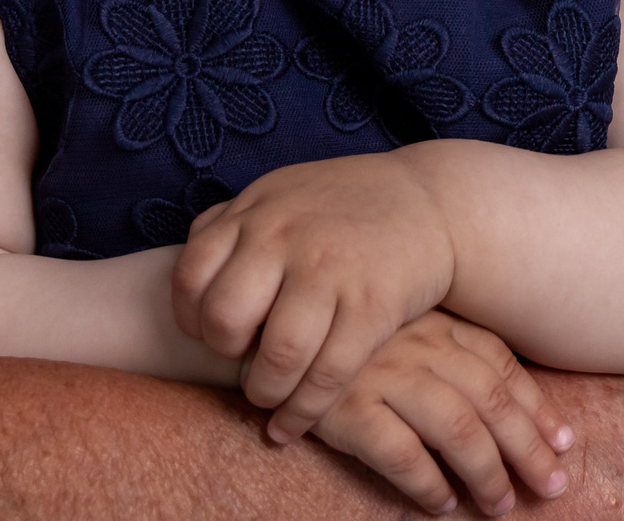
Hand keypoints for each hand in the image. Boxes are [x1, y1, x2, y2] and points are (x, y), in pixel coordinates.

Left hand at [173, 152, 456, 437]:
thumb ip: (233, 227)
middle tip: (241, 363)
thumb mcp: (282, 196)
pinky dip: (304, 412)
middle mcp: (286, 237)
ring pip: (277, 356)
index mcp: (257, 211)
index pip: (191, 275)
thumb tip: (191, 277)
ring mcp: (330, 271)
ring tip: (268, 399)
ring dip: (265, 393)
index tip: (208, 337)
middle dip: (226, 355)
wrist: (432, 203)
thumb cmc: (345, 207)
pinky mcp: (373, 306)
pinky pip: (328, 375)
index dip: (191, 318)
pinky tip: (293, 426)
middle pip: (226, 318)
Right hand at [303, 311, 569, 516]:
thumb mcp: (395, 326)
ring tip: (500, 505)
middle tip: (553, 486)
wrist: (256, 327)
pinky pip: (400, 453)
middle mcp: (416, 344)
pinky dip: (427, 484)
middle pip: (490, 401)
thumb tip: (498, 409)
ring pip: (456, 429)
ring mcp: (381, 373)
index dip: (536, 406)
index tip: (564, 442)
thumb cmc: (332, 334)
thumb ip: (440, 352)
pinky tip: (441, 506)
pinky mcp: (344, 405)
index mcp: (433, 322)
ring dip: (486, 473)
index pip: (500, 364)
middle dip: (529, 447)